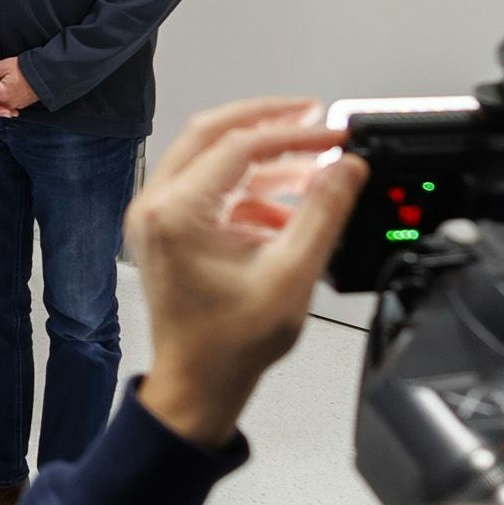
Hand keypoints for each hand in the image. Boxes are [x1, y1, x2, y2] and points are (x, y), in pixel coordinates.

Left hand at [124, 99, 366, 447]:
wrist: (197, 387)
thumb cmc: (227, 346)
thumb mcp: (291, 274)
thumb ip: (324, 212)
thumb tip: (348, 167)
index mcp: (176, 213)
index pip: (240, 145)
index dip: (293, 133)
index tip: (333, 134)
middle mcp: (155, 208)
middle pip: (213, 133)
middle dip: (268, 122)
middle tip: (314, 117)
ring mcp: (157, 218)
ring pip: (211, 158)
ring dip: (263, 160)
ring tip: (314, 167)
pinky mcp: (168, 231)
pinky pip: (209, 190)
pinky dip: (248, 190)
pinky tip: (287, 211)